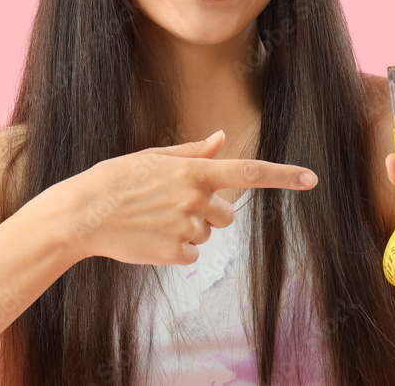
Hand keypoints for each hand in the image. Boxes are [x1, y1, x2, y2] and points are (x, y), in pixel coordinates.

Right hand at [55, 130, 317, 265]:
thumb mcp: (153, 157)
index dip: (283, 175)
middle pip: (226, 214)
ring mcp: (187, 227)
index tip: (312, 179)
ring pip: (206, 234)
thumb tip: (221, 140)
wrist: (82, 214)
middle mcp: (196, 198)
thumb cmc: (115, 179)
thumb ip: (193, 153)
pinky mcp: (175, 253)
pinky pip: (191, 253)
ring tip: (152, 219)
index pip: (249, 172)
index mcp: (194, 171)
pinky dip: (176, 249)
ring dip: (188, 229)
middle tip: (170, 205)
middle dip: (208, 211)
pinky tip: (149, 237)